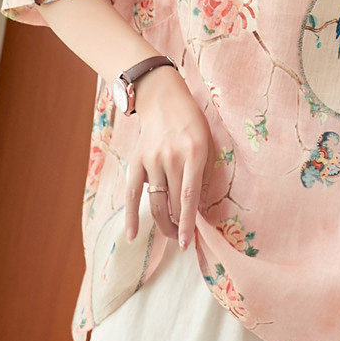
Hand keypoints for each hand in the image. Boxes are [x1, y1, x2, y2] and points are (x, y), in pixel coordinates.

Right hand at [124, 64, 213, 250]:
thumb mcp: (207, 142)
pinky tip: (132, 235)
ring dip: (164, 224)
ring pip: (156, 201)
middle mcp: (171, 158)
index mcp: (194, 153)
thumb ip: (204, 172)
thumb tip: (198, 206)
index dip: (189, 221)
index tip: (190, 242)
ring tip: (172, 235)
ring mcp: (152, 160)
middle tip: (186, 238)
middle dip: (180, 225)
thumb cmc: (191, 122)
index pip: (189, 195)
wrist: (163, 98)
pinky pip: (132, 193)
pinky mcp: (137, 161)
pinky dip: (131, 215)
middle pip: (173, 202)